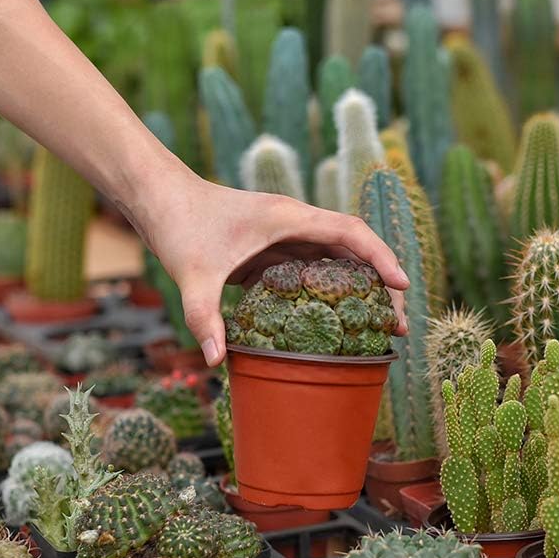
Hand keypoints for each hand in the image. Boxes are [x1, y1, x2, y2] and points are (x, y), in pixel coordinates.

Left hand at [135, 170, 411, 368]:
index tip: (402, 287)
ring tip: (381, 328)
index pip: (350, 232)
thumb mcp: (191, 275)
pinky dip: (337, 291)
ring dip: (364, 289)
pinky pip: (318, 267)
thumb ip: (204, 317)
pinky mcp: (276, 247)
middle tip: (398, 325)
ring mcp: (286, 234)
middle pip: (355, 249)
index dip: (381, 258)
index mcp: (287, 219)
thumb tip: (216, 361)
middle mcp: (294, 222)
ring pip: (340, 258)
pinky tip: (342, 321)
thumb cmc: (176, 224)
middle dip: (382, 285)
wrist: (156, 196)